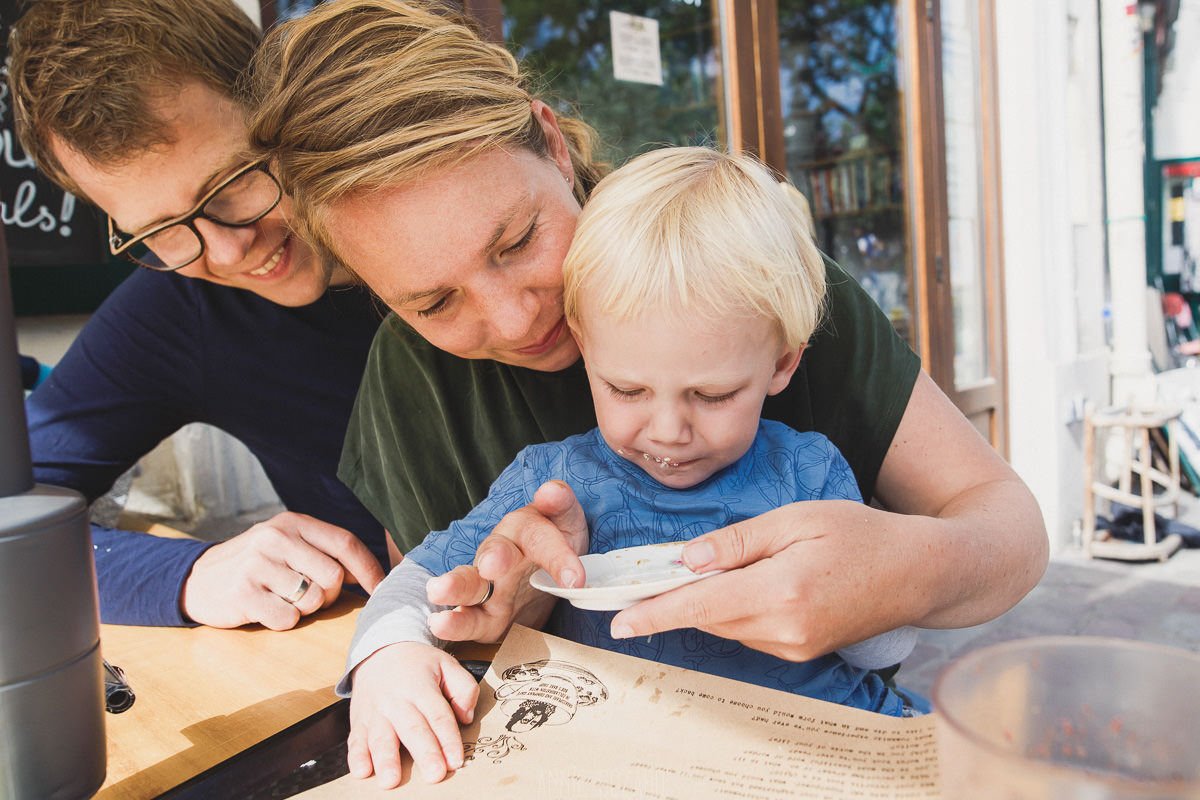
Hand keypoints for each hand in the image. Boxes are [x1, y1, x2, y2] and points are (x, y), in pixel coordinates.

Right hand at [180, 511, 384, 629]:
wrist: (197, 580)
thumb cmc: (256, 565)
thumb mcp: (287, 545)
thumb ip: (324, 552)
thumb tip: (372, 575)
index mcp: (292, 523)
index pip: (345, 543)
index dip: (369, 570)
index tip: (382, 590)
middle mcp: (275, 538)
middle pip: (334, 577)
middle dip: (330, 596)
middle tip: (309, 597)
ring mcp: (257, 565)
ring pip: (313, 600)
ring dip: (305, 609)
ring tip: (282, 599)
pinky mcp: (242, 594)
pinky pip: (288, 618)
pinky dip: (283, 621)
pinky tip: (266, 610)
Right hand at [347, 643, 477, 786]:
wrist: (380, 651)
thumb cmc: (418, 664)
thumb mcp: (447, 664)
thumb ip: (464, 688)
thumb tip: (466, 717)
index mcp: (422, 688)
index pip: (438, 717)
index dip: (448, 739)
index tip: (456, 760)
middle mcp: (397, 701)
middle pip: (413, 730)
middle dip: (424, 753)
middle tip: (434, 775)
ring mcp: (375, 713)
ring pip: (381, 737)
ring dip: (386, 760)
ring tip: (391, 780)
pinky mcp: (359, 722)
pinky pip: (356, 740)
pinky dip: (357, 757)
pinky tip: (362, 771)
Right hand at [427, 481, 588, 642]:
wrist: (544, 579)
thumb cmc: (554, 544)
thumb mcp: (566, 523)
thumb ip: (561, 505)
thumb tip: (551, 490)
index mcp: (523, 530)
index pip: (540, 538)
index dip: (558, 557)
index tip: (576, 579)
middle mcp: (499, 555)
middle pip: (493, 552)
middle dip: (493, 557)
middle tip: (492, 565)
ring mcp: (488, 587)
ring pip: (469, 584)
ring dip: (455, 587)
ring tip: (437, 590)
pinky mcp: (484, 618)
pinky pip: (469, 621)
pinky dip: (453, 623)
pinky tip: (439, 624)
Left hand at [608, 500, 916, 660]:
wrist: (919, 573)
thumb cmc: (861, 534)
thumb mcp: (798, 518)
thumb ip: (738, 542)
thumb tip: (689, 559)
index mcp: (781, 593)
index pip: (700, 606)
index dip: (654, 613)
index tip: (617, 620)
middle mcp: (784, 630)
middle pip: (707, 616)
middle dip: (675, 598)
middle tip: (649, 575)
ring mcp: (793, 647)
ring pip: (726, 625)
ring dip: (708, 601)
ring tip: (713, 568)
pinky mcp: (800, 652)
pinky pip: (748, 631)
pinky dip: (734, 608)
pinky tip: (748, 583)